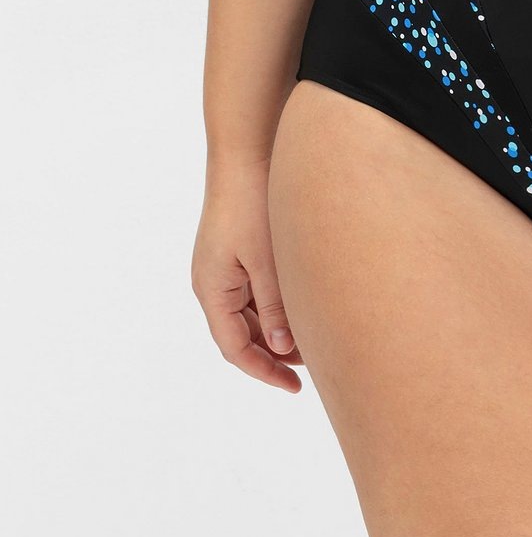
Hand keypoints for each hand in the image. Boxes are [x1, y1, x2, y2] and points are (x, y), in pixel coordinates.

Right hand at [191, 158, 303, 393]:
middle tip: (312, 364)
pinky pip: (254, 289)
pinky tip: (303, 303)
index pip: (235, 348)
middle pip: (241, 333)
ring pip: (250, 312)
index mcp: (212, 289)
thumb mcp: (266, 260)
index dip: (264, 371)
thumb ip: (274, 305)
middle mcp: (212, 281)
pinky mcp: (236, 248)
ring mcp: (223, 265)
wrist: (245, 150)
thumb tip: (280, 349)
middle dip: (274, 352)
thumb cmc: (252, 202)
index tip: (295, 387)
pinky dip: (276, 303)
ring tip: (313, 336)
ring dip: (276, 328)